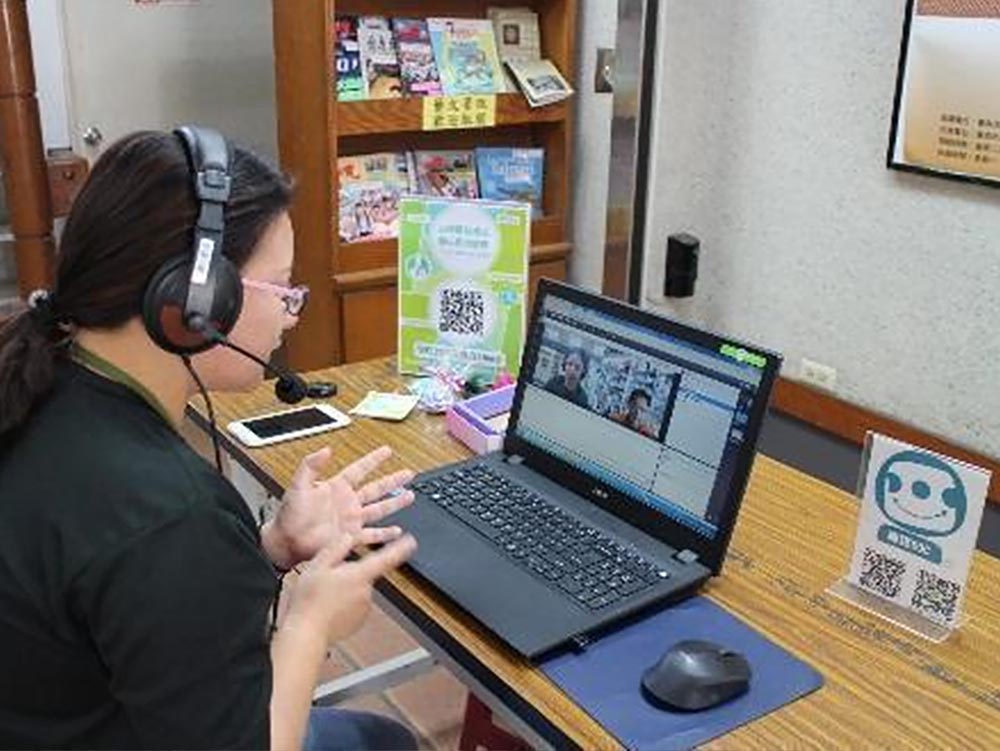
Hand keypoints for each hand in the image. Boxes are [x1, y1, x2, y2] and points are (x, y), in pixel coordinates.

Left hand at [262, 446, 414, 570]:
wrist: (286, 542)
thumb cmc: (289, 515)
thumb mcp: (298, 486)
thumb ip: (310, 466)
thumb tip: (325, 450)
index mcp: (336, 487)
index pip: (360, 469)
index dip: (373, 459)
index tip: (387, 451)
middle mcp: (347, 502)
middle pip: (376, 488)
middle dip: (393, 480)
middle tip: (409, 473)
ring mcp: (351, 520)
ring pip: (379, 509)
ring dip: (395, 503)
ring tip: (410, 497)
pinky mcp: (351, 536)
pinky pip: (372, 535)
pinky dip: (385, 534)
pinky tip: (397, 532)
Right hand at [284, 532, 416, 643]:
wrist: (307, 634)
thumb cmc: (309, 601)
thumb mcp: (317, 565)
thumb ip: (336, 549)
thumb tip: (349, 537)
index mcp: (359, 575)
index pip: (386, 559)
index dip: (400, 549)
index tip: (410, 542)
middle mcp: (366, 592)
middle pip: (366, 575)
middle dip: (351, 574)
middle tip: (328, 580)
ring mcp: (364, 608)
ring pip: (358, 591)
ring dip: (347, 591)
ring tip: (325, 597)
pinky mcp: (359, 622)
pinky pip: (355, 607)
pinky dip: (345, 606)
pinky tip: (328, 608)